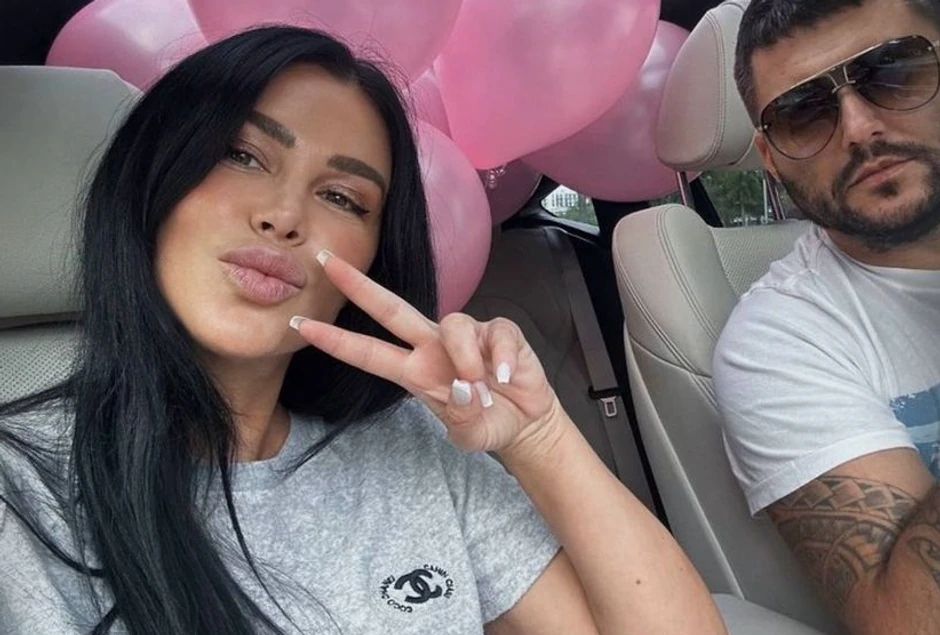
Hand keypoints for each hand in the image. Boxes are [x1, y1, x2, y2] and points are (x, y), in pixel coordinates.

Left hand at [289, 250, 560, 453]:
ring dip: (465, 359)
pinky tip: (504, 377)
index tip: (301, 325)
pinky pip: (494, 333)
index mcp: (415, 372)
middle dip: (357, 285)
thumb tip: (462, 387)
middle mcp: (432, 347)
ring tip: (480, 389)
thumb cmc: (487, 423)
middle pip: (389, 309)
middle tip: (324, 261)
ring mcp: (466, 335)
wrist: (525, 423)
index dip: (335, 340)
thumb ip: (462, 418)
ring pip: (452, 324)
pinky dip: (499, 358)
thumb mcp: (470, 435)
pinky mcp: (498, 331)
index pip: (367, 352)